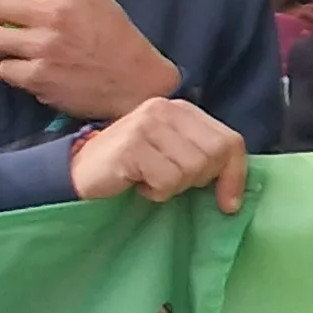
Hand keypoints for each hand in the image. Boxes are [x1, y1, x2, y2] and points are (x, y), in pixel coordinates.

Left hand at [0, 0, 179, 121]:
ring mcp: (45, 46)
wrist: (139, 82)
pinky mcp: (38, 76)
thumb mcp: (94, 1)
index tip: (12, 8)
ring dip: (2, 47)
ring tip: (20, 53)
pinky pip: (3, 69)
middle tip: (0, 28)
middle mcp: (55, 13)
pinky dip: (13, 72)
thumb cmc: (116, 41)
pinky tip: (31, 73)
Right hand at [69, 97, 248, 212]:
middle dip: (199, 180)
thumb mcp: (172, 154)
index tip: (228, 204)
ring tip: (151, 180)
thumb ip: (202, 156)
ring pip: (192, 169)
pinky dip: (156, 192)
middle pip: (215, 155)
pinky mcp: (132, 146)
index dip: (235, 175)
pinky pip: (167, 181)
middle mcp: (165, 109)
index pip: (230, 141)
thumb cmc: (130, 168)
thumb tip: (235, 194)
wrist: (78, 172)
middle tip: (172, 182)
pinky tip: (138, 184)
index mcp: (181, 109)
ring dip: (174, 187)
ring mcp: (147, 125)